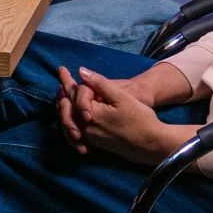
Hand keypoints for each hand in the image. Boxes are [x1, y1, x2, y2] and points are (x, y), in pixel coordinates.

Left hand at [55, 66, 193, 164]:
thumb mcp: (122, 97)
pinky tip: (75, 113)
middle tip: (63, 80)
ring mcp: (89, 137)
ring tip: (65, 94)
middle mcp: (86, 127)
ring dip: (66, 106)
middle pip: (66, 108)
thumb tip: (81, 71)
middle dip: (64, 93)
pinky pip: (76, 130)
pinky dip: (72, 119)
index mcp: (91, 114)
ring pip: (69, 120)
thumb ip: (100, 84)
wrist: (151, 143)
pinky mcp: (95, 143)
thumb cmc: (140, 118)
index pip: (72, 94)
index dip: (66, 80)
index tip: (62, 69)